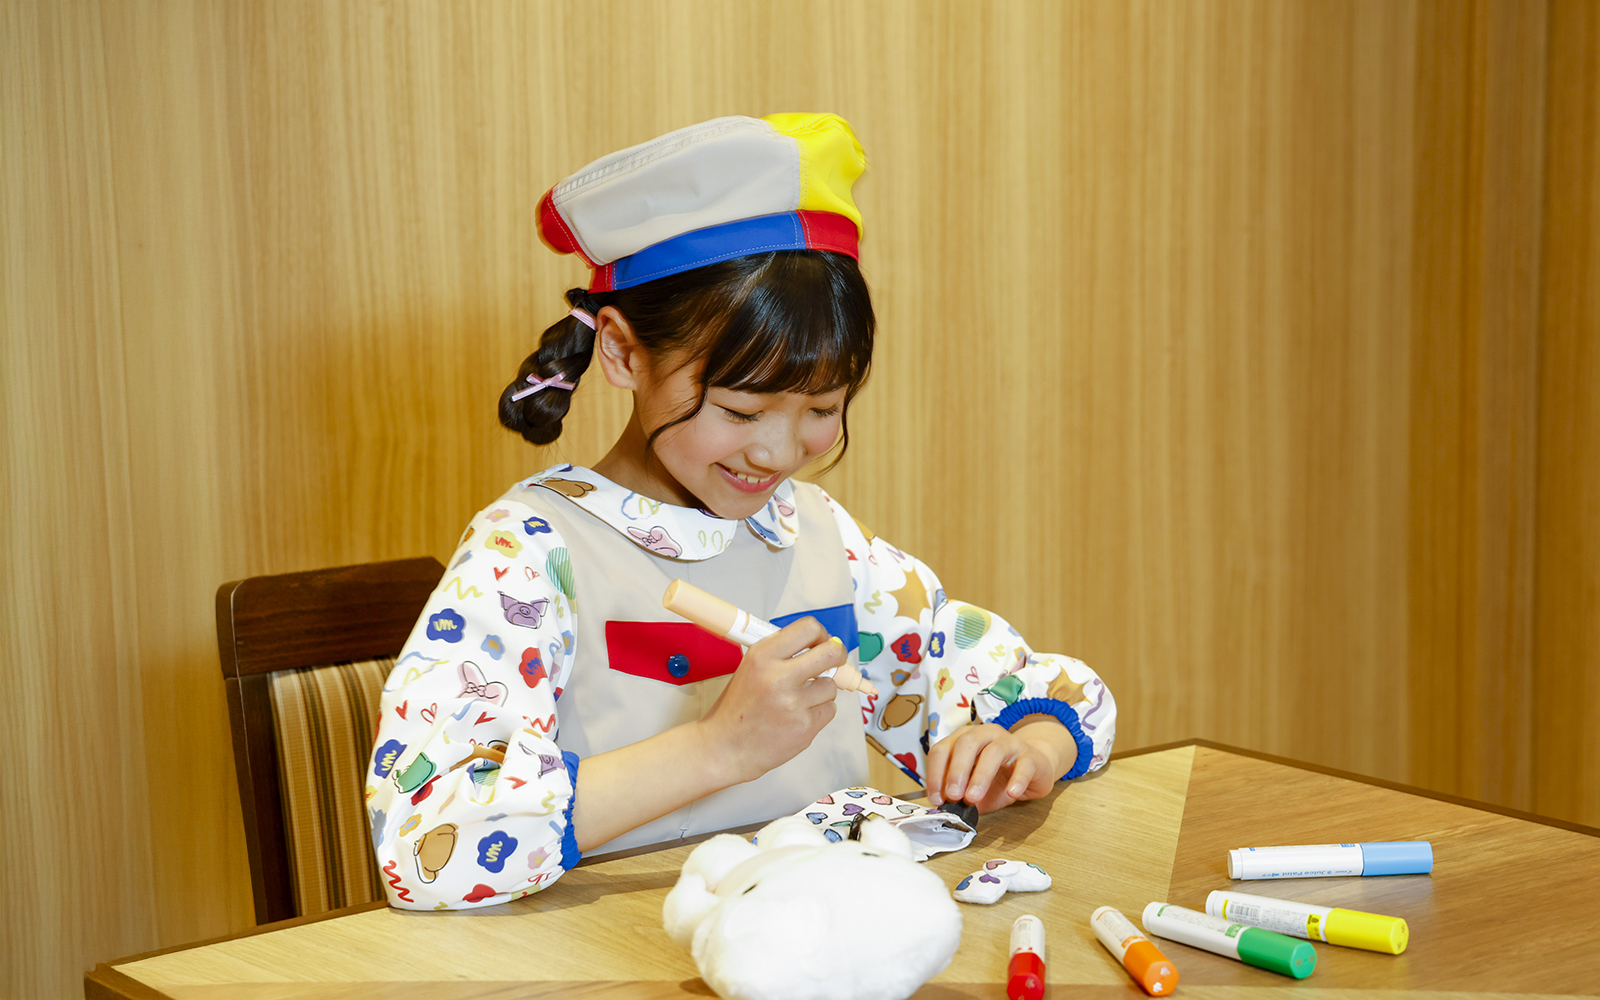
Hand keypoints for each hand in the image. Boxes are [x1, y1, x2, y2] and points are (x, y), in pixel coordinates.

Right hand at [697, 617, 845, 783]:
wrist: (726, 747)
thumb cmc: (739, 708)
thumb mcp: (751, 668)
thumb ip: (783, 654)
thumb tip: (822, 644)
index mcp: (762, 656)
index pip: (809, 628)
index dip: (821, 634)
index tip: (821, 642)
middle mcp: (779, 677)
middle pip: (831, 654)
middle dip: (837, 656)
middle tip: (833, 662)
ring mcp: (794, 704)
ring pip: (831, 686)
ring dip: (821, 691)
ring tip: (797, 700)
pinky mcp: (805, 727)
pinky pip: (829, 709)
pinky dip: (818, 712)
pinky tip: (797, 716)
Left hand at [924, 719, 1076, 813]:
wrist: (1034, 769)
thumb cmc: (999, 777)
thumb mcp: (973, 786)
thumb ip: (959, 794)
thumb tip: (945, 807)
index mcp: (965, 739)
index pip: (943, 749)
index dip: (936, 773)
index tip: (937, 797)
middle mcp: (985, 735)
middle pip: (966, 743)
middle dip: (956, 770)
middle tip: (953, 795)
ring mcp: (1010, 743)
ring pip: (993, 752)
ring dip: (981, 776)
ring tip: (973, 798)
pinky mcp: (1031, 756)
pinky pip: (1024, 765)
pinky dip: (1017, 780)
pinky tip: (1010, 793)